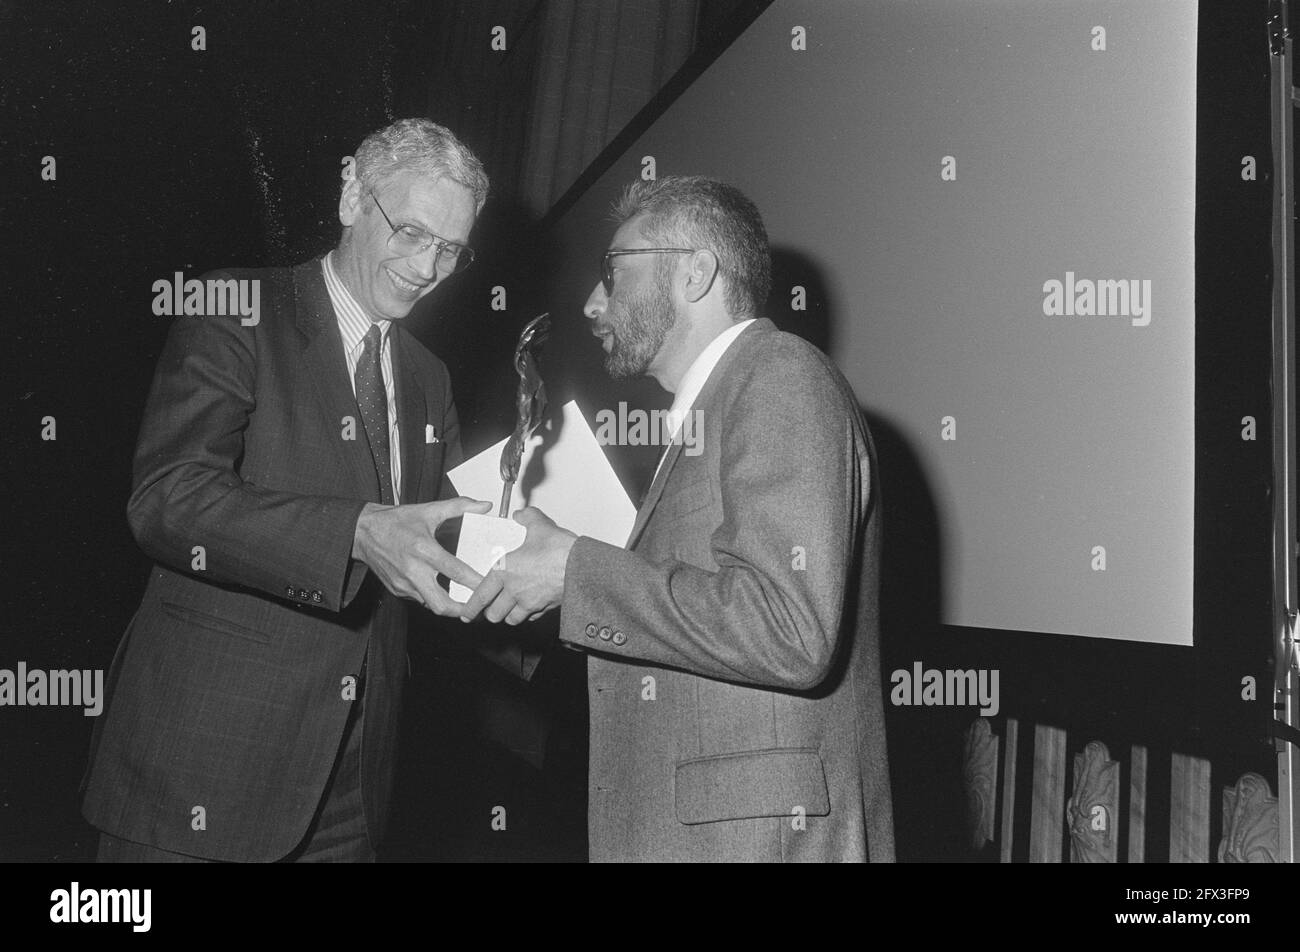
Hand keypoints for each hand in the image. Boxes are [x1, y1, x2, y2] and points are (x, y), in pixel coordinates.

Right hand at [351, 496, 492, 615]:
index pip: (455, 572)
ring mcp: (403, 583)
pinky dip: (433, 598)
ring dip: (449, 606)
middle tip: (479, 608)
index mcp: (423, 549)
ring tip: (467, 603)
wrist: (363, 532)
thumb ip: (459, 507)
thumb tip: (485, 505)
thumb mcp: (428, 510)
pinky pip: (420, 599)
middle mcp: (413, 570)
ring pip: (430, 605)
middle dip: (462, 610)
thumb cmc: (396, 521)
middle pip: (441, 604)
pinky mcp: (397, 590)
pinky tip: (444, 592)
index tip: (490, 586)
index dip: (475, 583)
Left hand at [461, 507, 577, 624]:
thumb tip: (521, 515)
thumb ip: (527, 518)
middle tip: (490, 608)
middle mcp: (514, 590)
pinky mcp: (545, 608)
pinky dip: (528, 615)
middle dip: (491, 613)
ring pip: (511, 619)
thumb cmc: (559, 550)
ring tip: (509, 610)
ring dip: (508, 616)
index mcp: (505, 571)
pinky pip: (531, 617)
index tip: (466, 613)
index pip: (481, 595)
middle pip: (494, 614)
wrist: (582, 566)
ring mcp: (530, 602)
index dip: (471, 607)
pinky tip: (530, 607)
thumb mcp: (540, 525)